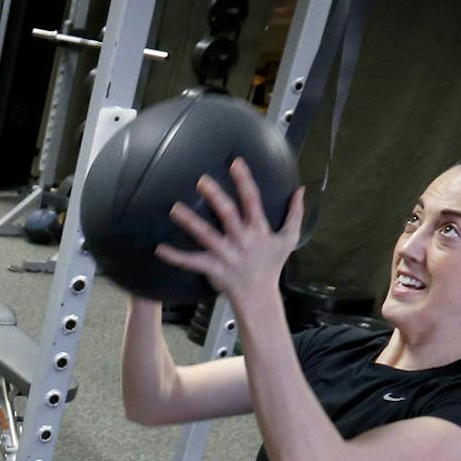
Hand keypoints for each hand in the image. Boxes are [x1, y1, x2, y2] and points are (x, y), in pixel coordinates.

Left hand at [155, 158, 304, 306]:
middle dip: (215, 197)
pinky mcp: (212, 268)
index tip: (235, 163)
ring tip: (174, 208)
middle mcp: (241, 240)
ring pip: (206, 236)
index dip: (244, 181)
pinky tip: (159, 248)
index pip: (252, 201)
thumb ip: (295, 213)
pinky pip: (191, 262)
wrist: (259, 296)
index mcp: (258, 230)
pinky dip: (175, 256)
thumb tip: (301, 190)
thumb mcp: (289, 239)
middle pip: (227, 215)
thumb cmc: (272, 265)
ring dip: (190, 222)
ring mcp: (226, 255)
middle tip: (201, 180)